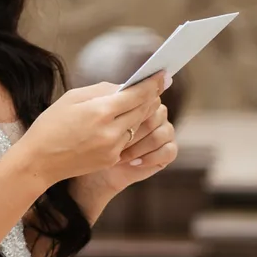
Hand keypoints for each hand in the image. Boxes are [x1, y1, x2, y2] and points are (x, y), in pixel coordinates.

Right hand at [16, 74, 170, 190]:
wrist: (39, 161)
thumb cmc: (50, 126)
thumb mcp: (71, 98)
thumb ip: (101, 90)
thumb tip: (123, 87)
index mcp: (100, 111)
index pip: (137, 94)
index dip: (152, 84)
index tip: (163, 75)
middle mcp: (111, 131)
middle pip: (143, 110)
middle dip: (150, 97)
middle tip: (156, 86)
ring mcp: (113, 148)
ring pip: (138, 125)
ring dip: (141, 114)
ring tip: (139, 103)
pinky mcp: (112, 159)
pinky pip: (127, 140)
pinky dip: (127, 129)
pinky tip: (120, 123)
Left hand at [73, 97, 178, 217]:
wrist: (90, 170)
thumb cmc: (87, 139)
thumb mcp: (90, 114)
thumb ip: (107, 97)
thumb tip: (124, 86)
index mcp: (138, 101)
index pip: (148, 95)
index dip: (137, 105)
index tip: (117, 118)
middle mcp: (153, 115)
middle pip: (157, 113)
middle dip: (136, 128)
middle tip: (116, 141)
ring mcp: (161, 133)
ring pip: (163, 131)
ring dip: (141, 144)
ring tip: (121, 155)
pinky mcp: (164, 153)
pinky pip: (169, 151)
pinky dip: (151, 157)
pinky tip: (133, 162)